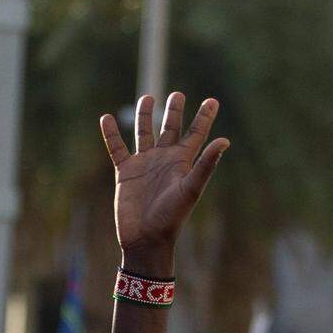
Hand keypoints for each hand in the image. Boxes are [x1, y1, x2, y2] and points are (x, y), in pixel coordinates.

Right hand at [100, 92, 228, 273]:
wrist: (146, 238)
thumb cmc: (172, 217)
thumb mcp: (191, 188)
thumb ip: (206, 164)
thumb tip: (225, 141)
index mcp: (183, 162)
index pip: (196, 134)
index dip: (204, 117)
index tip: (213, 100)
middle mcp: (165, 160)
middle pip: (170, 129)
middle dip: (174, 112)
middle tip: (178, 94)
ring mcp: (144, 164)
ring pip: (145, 133)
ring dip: (146, 116)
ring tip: (149, 97)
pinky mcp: (125, 171)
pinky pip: (117, 147)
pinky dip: (111, 133)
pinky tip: (107, 118)